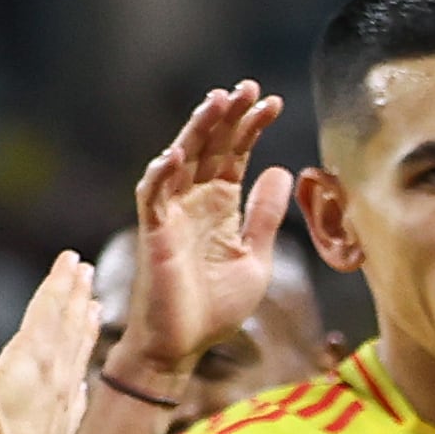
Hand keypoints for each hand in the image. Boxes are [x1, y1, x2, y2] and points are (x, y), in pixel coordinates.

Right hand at [0, 251, 96, 433]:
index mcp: (32, 357)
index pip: (49, 308)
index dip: (59, 280)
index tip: (71, 258)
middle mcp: (54, 378)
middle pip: (68, 327)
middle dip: (76, 298)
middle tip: (86, 273)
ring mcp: (60, 407)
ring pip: (77, 358)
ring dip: (84, 331)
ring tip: (95, 311)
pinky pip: (75, 398)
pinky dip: (79, 380)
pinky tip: (81, 382)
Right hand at [114, 83, 294, 387]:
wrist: (182, 346)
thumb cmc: (214, 309)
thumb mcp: (255, 258)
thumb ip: (265, 216)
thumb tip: (282, 170)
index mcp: (220, 204)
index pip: (236, 153)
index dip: (252, 127)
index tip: (273, 103)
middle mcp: (195, 201)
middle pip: (210, 146)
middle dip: (228, 115)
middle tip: (248, 87)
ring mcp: (172, 213)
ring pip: (181, 159)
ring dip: (197, 130)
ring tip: (217, 102)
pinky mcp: (154, 232)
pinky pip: (153, 195)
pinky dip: (161, 173)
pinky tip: (177, 153)